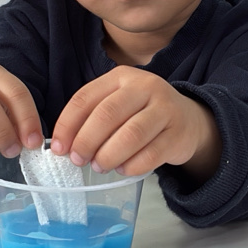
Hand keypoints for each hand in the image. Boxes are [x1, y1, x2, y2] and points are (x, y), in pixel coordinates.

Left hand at [50, 67, 221, 181]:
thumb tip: (64, 146)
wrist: (188, 120)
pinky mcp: (178, 134)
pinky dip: (132, 165)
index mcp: (121, 77)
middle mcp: (145, 87)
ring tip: (100, 167)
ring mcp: (165, 109)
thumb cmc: (143, 114)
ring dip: (109, 155)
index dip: (67, 125)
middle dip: (87, 141)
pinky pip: (151, 154)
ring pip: (131, 134)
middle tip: (78, 160)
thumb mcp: (117, 104)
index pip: (85, 98)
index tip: (59, 148)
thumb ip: (92, 118)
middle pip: (107, 114)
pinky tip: (123, 169)